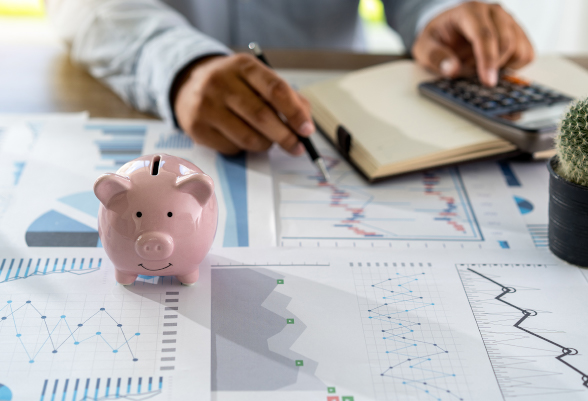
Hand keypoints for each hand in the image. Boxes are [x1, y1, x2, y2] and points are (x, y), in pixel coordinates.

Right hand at [172, 53, 314, 154]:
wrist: (189, 84)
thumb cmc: (234, 85)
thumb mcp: (258, 80)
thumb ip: (287, 98)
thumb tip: (305, 125)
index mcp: (243, 66)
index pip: (275, 90)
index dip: (295, 112)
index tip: (307, 130)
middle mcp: (220, 82)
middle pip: (262, 116)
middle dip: (285, 136)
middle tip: (297, 147)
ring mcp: (206, 105)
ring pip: (248, 137)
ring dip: (265, 145)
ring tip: (267, 140)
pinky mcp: (197, 128)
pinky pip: (231, 148)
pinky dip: (243, 149)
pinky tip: (239, 137)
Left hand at [412, 2, 533, 85]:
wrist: (446, 30)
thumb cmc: (436, 38)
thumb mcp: (424, 48)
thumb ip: (435, 57)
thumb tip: (452, 68)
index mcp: (470, 11)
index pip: (484, 35)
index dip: (487, 60)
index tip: (488, 82)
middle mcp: (494, 11)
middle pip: (505, 43)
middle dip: (489, 66)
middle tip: (468, 70)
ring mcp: (509, 21)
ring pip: (519, 49)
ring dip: (501, 66)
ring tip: (478, 64)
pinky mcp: (518, 33)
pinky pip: (526, 54)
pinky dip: (512, 66)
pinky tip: (494, 64)